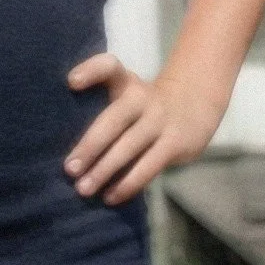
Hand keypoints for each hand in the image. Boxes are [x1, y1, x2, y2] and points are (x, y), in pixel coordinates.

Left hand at [63, 54, 219, 203]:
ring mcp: (160, 120)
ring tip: (83, 189)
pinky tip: (110, 196)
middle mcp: (142, 97)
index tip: (71, 83)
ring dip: (104, 170)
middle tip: (69, 169)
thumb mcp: (125, 90)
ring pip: (129, 147)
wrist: (195, 101)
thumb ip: (99, 103)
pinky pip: (148, 167)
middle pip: (113, 120)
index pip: (109, 68)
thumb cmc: (144, 104)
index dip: (90, 71)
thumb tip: (69, 148)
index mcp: (125, 82)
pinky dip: (128, 184)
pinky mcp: (175, 143)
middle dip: (90, 146)